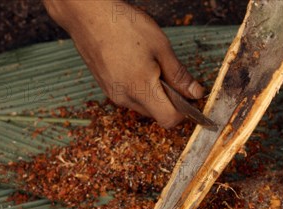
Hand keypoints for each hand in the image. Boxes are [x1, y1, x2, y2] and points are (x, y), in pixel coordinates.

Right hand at [44, 0, 204, 127]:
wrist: (87, 14)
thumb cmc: (122, 25)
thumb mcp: (161, 47)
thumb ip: (179, 75)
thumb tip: (195, 93)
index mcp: (140, 88)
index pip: (169, 119)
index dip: (184, 112)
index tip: (190, 96)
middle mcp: (125, 97)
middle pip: (157, 114)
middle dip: (170, 100)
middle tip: (171, 73)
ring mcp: (113, 94)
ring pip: (143, 106)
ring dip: (154, 94)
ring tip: (152, 65)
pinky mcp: (106, 88)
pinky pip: (130, 97)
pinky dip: (140, 89)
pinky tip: (138, 66)